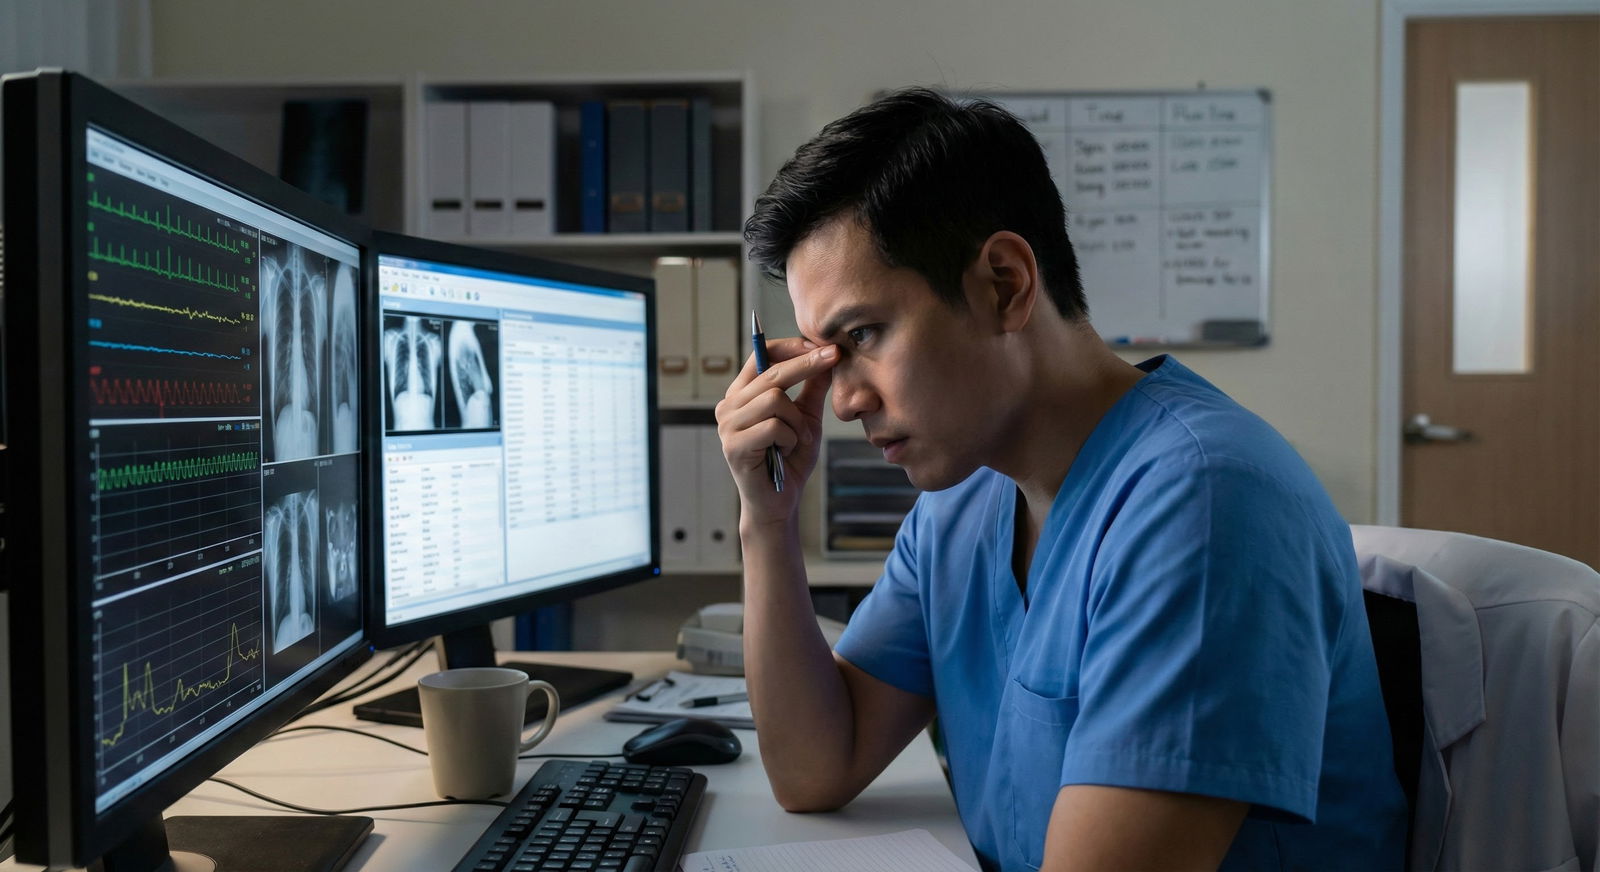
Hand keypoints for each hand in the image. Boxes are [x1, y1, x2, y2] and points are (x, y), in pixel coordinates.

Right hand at [715, 337, 838, 527]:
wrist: (779, 503)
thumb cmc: (789, 460)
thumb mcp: (806, 418)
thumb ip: (812, 389)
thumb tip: (830, 355)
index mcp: (741, 394)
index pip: (760, 355)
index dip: (791, 346)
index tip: (821, 346)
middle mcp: (728, 406)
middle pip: (771, 372)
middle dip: (807, 363)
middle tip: (836, 355)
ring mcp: (727, 426)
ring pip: (774, 399)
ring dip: (796, 421)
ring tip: (796, 439)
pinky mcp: (734, 446)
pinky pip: (773, 427)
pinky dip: (789, 439)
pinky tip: (784, 452)